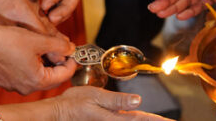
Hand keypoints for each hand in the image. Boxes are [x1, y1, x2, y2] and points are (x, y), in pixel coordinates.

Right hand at [0, 15, 74, 93]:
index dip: (71, 62)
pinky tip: (27, 52)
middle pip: (50, 78)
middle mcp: (25, 88)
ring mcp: (13, 86)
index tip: (73, 51)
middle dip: (57, 64)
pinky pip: (22, 75)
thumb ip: (59, 46)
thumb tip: (71, 49)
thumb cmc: (9, 39)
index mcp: (37, 81)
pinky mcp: (4, 80)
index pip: (63, 75)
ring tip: (44, 48)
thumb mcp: (39, 40)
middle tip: (61, 49)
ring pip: (36, 77)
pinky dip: (29, 66)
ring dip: (43, 64)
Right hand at [45, 85, 172, 119]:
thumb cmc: (74, 104)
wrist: (59, 114)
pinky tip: (137, 117)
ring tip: (157, 120)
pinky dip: (133, 120)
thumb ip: (117, 100)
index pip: (142, 120)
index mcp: (116, 118)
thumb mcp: (96, 97)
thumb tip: (137, 101)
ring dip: (144, 120)